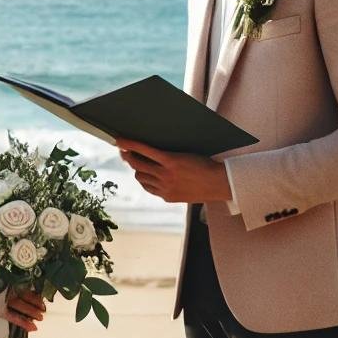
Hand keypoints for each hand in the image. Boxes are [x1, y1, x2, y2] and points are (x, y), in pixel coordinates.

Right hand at [0, 284, 45, 331]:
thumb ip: (4, 279)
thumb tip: (15, 283)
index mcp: (7, 280)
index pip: (25, 288)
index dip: (35, 294)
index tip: (42, 297)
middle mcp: (7, 290)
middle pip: (26, 297)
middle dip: (36, 304)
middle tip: (44, 309)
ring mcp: (2, 300)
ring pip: (22, 307)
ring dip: (33, 313)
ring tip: (41, 317)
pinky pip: (13, 317)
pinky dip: (23, 322)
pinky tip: (32, 327)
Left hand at [117, 138, 231, 203]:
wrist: (218, 183)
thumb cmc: (204, 165)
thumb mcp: (185, 154)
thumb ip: (166, 155)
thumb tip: (147, 152)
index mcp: (171, 160)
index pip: (143, 149)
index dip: (129, 144)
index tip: (119, 140)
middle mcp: (166, 174)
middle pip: (137, 164)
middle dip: (128, 156)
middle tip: (124, 151)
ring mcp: (165, 187)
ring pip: (141, 177)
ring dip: (137, 169)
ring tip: (138, 164)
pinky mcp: (167, 197)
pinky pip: (149, 188)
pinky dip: (145, 181)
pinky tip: (148, 176)